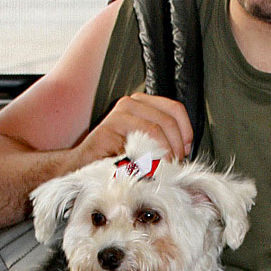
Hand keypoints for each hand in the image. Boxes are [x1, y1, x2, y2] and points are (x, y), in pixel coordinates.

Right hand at [76, 93, 192, 164]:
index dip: (185, 131)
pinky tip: (147, 167)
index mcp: (143, 103)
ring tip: (162, 167)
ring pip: (156, 128)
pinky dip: (148, 155)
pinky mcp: (109, 127)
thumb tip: (186, 149)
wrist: (83, 167)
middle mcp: (131, 102)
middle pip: (169, 119)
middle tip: (174, 164)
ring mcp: (119, 113)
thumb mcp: (145, 144)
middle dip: (176, 146)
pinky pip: (139, 139)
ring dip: (164, 152)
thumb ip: (164, 139)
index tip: (185, 151)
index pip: (175, 109)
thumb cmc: (116, 157)